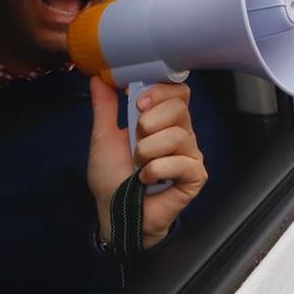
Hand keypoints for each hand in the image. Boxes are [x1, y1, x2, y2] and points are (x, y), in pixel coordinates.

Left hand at [88, 78, 207, 251]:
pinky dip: (157, 170)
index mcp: (163, 121)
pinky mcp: (194, 177)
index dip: (161, 92)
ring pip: (179, 135)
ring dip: (148, 150)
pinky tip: (146, 180)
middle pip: (179, 108)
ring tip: (138, 165)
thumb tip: (99, 78)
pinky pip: (182, 163)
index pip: (178, 92)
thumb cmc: (112, 179)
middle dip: (149, 122)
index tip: (138, 104)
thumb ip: (105, 107)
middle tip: (136, 141)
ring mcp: (190, 156)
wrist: (114, 214)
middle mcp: (181, 134)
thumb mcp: (103, 138)